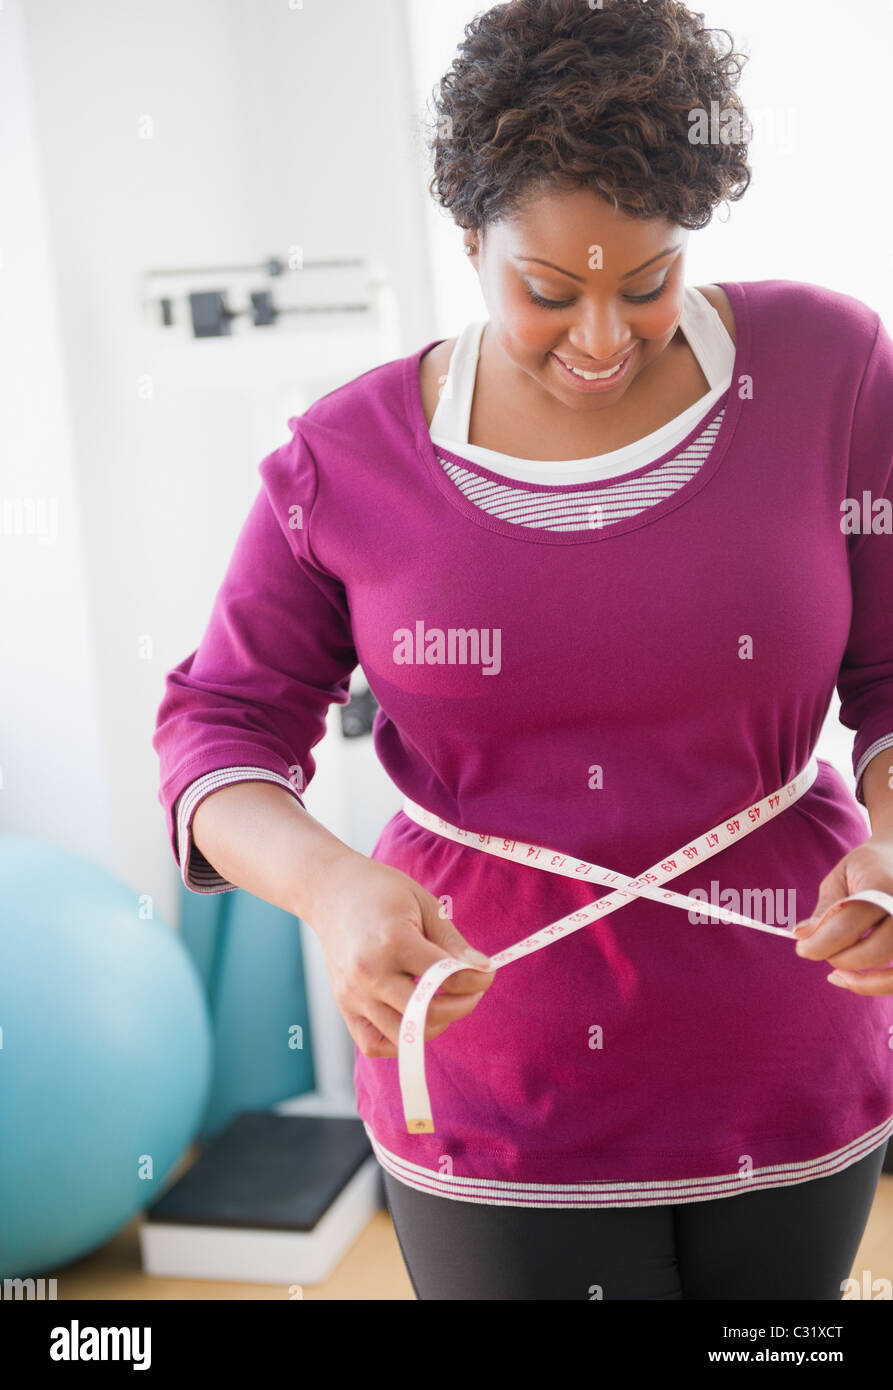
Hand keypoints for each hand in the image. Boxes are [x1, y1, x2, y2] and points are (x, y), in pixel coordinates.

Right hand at [302, 851, 495, 1057]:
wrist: (330, 892)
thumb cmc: (381, 892)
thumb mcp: (424, 905)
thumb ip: (452, 943)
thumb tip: (483, 969)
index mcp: (393, 942)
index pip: (446, 977)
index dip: (477, 979)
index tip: (487, 973)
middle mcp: (369, 974)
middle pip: (429, 1012)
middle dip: (462, 1004)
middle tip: (471, 990)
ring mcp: (353, 994)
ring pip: (405, 1036)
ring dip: (434, 1024)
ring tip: (443, 1001)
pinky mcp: (343, 1006)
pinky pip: (374, 1044)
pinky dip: (400, 1040)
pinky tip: (413, 1017)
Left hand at [792, 833, 892, 993]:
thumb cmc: (867, 867)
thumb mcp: (841, 877)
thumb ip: (825, 908)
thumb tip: (802, 936)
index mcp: (882, 886)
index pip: (848, 924)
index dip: (819, 942)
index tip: (800, 946)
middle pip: (874, 951)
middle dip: (839, 958)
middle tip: (818, 951)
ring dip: (863, 981)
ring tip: (837, 974)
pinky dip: (880, 985)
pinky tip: (855, 980)